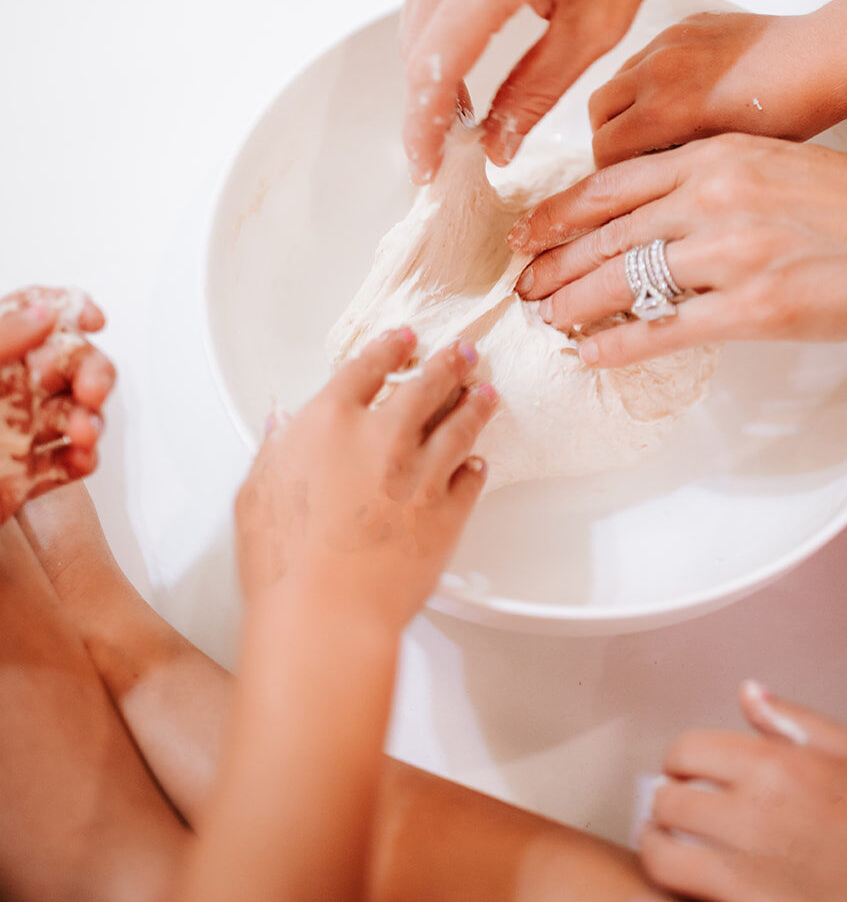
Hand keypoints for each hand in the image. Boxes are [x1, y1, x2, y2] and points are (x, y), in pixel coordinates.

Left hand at [0, 286, 114, 521]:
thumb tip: (42, 313)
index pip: (31, 315)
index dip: (68, 309)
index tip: (92, 319)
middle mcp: (3, 390)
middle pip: (68, 362)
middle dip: (92, 372)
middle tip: (91, 391)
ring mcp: (14, 432)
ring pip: (74, 410)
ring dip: (89, 419)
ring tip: (81, 437)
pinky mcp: (23, 475)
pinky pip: (67, 459)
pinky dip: (82, 458)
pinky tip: (78, 460)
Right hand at [234, 329, 496, 629]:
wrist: (326, 613)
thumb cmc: (281, 561)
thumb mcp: (256, 493)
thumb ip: (274, 452)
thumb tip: (281, 428)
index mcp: (330, 423)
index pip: (366, 369)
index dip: (388, 349)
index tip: (404, 338)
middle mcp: (382, 437)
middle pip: (426, 385)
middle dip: (448, 364)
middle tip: (464, 353)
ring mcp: (422, 473)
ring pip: (460, 424)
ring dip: (475, 403)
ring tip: (487, 391)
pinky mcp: (447, 512)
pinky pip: (470, 480)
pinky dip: (476, 467)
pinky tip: (479, 461)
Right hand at [400, 0, 697, 181]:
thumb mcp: (596, 27)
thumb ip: (536, 90)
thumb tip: (494, 144)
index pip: (437, 62)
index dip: (424, 125)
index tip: (425, 168)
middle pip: (416, 45)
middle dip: (426, 106)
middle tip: (448, 154)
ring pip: (414, 20)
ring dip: (429, 71)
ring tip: (460, 117)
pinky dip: (436, 33)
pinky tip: (462, 63)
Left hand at [510, 136, 846, 365]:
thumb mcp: (772, 161)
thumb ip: (709, 180)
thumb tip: (660, 212)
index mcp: (713, 159)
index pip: (609, 186)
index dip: (558, 214)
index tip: (529, 233)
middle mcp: (710, 199)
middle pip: (603, 236)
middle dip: (552, 264)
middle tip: (521, 287)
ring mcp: (730, 255)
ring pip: (622, 282)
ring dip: (574, 305)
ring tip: (546, 320)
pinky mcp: (756, 309)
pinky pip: (666, 330)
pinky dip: (619, 346)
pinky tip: (591, 356)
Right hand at [589, 11, 830, 165]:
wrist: (821, 61)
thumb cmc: (788, 116)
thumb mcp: (723, 157)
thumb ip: (672, 165)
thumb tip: (643, 178)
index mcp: (665, 109)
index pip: (603, 147)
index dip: (612, 172)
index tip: (630, 180)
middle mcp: (658, 70)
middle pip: (597, 110)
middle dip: (607, 135)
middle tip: (635, 154)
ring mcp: (669, 41)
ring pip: (617, 78)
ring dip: (625, 104)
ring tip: (659, 124)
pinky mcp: (684, 24)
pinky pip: (646, 53)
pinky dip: (649, 77)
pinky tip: (683, 92)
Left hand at [641, 682, 846, 901]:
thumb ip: (793, 721)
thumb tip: (749, 692)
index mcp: (778, 768)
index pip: (689, 750)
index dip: (682, 758)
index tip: (687, 767)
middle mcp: (756, 819)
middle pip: (670, 800)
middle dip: (669, 798)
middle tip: (678, 804)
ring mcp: (752, 877)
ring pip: (666, 856)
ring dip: (660, 845)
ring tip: (667, 843)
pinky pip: (692, 897)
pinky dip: (683, 887)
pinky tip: (696, 881)